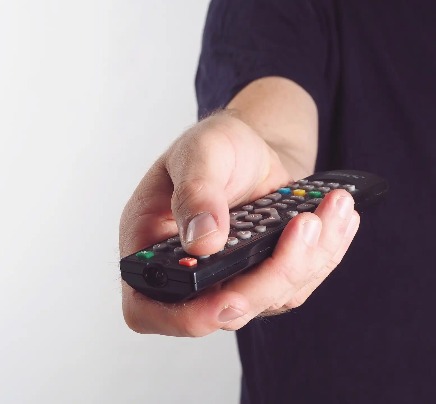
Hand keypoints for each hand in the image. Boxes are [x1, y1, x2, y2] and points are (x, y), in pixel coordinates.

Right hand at [119, 113, 359, 335]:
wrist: (250, 148)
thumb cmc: (215, 146)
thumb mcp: (199, 153)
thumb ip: (195, 192)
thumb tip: (203, 241)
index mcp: (151, 246)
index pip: (147, 306)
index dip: (184, 317)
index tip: (227, 297)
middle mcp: (189, 272)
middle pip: (224, 311)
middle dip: (273, 276)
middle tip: (304, 224)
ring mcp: (229, 278)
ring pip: (272, 299)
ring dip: (310, 257)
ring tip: (334, 208)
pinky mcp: (264, 273)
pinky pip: (298, 280)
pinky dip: (325, 252)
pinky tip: (339, 218)